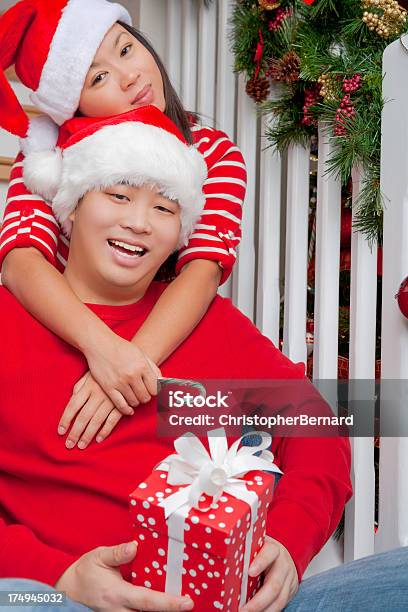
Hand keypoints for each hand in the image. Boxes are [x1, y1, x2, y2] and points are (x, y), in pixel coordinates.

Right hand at [55, 541, 193, 611]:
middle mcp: (119, 611)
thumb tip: (134, 547)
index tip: (187, 602)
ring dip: (159, 610)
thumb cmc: (85, 572)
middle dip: (168, 611)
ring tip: (177, 603)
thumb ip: (117, 553)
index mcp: (117, 594)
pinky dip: (148, 609)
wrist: (67, 591)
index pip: (148, 601)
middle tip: (187, 604)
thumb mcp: (99, 556)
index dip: (169, 603)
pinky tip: (161, 603)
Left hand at [58, 372, 124, 448]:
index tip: (61, 432)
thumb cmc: (105, 370)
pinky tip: (99, 439)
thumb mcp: (89, 374)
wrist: (126, 363)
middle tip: (69, 445)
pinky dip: (105, 430)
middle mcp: (97, 394)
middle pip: (83, 416)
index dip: (65, 420)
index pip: (72, 406)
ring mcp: (110, 400)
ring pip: (96, 420)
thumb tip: (72, 398)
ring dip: (88, 435)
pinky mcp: (121, 404)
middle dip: (75, 432)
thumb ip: (80, 386)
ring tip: (81, 445)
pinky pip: (112, 420)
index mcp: (87, 387)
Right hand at [84, 331, 161, 413]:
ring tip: (134, 396)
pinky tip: (129, 410)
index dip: (154, 391)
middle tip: (142, 393)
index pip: (155, 389)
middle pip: (145, 397)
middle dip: (145, 397)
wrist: (100, 344)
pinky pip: (120, 405)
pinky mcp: (108, 387)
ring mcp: (119, 382)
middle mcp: (132, 375)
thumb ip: (153, 369)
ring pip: (134, 402)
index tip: (150, 390)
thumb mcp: (141, 354)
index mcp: (142, 366)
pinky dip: (126, 410)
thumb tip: (162, 383)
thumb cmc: (122, 348)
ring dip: (136, 402)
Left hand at [239, 537, 298, 611]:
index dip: (260, 562)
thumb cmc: (262, 552)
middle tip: (242, 610)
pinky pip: (281, 605)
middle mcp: (283, 565)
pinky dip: (268, 611)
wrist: (282, 556)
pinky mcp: (290, 592)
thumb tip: (227, 563)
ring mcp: (289, 580)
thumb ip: (247, 554)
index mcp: (273, 550)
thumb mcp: (256, 547)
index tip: (250, 572)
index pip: (269, 553)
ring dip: (263, 610)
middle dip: (258, 601)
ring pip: (279, 600)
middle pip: (274, 585)